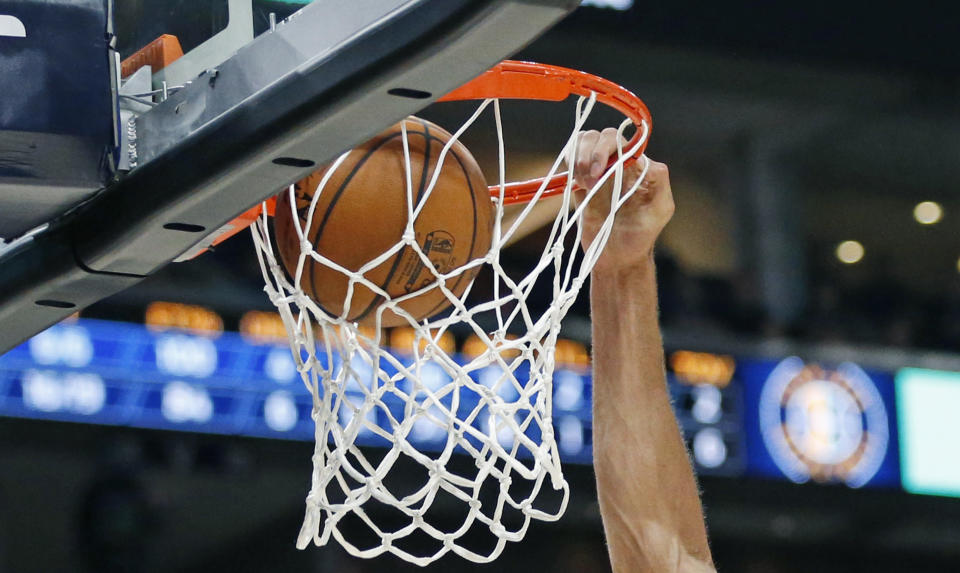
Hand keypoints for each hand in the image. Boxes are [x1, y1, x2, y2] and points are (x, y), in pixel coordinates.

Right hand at [571, 127, 673, 272]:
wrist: (616, 258)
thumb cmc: (641, 235)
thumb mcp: (661, 208)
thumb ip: (658, 179)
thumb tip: (643, 156)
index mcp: (637, 166)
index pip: (622, 140)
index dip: (609, 148)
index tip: (602, 172)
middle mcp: (617, 164)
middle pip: (601, 136)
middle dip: (592, 153)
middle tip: (592, 179)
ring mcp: (597, 171)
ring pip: (584, 141)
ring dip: (580, 157)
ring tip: (584, 183)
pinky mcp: (580, 182)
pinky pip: (571, 157)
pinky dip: (570, 161)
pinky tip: (577, 182)